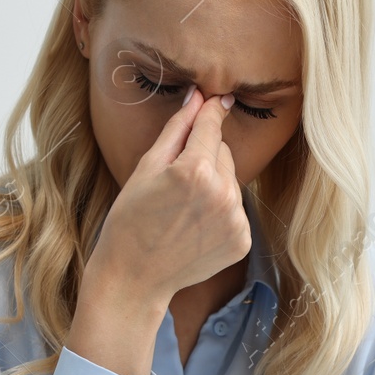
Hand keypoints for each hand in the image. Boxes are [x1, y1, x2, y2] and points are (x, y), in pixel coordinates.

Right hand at [89, 88, 250, 306]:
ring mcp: (236, 220)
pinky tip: (195, 226)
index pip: (210, 127)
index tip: (218, 98)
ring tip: (183, 207)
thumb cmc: (131, 219)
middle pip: (223, 152)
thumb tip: (198, 97)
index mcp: (194, 170)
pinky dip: (220, 211)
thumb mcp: (146, 168)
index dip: (210, 111)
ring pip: (232, 180)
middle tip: (175, 180)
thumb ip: (177, 129)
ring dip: (214, 183)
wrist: (135, 276)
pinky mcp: (243, 240)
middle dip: (204, 156)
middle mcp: (222, 193)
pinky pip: (236, 209)